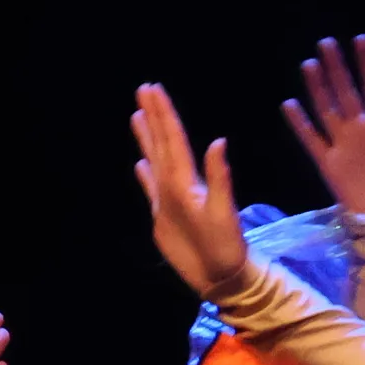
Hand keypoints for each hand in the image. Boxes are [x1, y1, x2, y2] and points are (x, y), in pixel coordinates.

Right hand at [132, 84, 246, 295]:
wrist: (223, 276)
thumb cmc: (227, 246)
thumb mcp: (224, 212)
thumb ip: (219, 178)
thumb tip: (218, 142)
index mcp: (188, 181)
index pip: (174, 141)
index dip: (164, 115)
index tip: (154, 89)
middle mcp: (178, 185)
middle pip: (163, 144)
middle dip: (154, 116)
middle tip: (145, 88)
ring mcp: (170, 200)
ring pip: (155, 161)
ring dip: (147, 139)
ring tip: (138, 115)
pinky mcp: (164, 218)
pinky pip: (151, 189)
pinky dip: (145, 175)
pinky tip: (139, 163)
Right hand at [280, 36, 364, 223]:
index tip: (361, 40)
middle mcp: (362, 130)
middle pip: (347, 92)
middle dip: (337, 68)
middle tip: (326, 42)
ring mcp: (344, 146)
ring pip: (328, 110)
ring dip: (318, 88)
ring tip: (310, 64)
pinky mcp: (330, 165)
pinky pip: (312, 141)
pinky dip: (301, 125)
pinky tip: (290, 105)